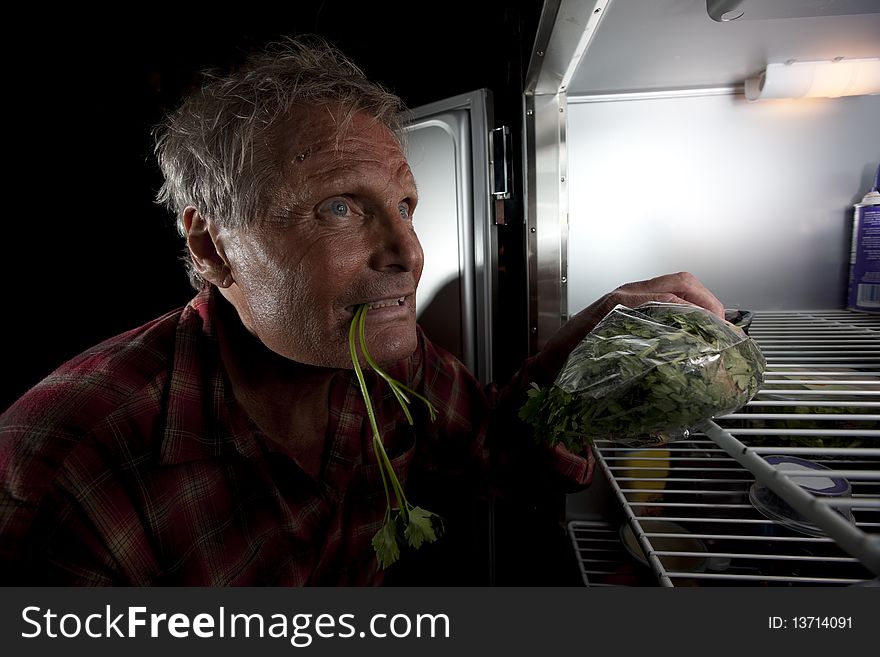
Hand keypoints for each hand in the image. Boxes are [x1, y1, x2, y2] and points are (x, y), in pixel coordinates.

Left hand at [535, 272, 723, 380]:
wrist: (547, 361)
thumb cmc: (567, 364)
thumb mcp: (601, 367)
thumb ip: (633, 371)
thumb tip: (669, 386)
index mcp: (619, 307)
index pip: (669, 299)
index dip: (699, 313)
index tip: (717, 330)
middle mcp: (625, 295)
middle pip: (679, 282)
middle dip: (707, 301)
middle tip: (723, 326)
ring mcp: (627, 295)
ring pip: (674, 284)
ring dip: (699, 300)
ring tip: (714, 325)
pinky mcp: (627, 302)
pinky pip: (663, 292)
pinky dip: (685, 303)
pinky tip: (692, 324)